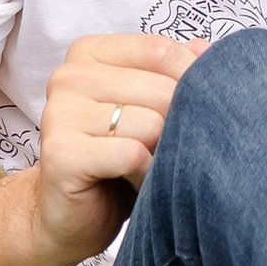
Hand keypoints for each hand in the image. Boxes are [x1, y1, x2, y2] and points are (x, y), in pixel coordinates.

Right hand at [33, 30, 202, 253]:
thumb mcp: (150, 107)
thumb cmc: (116, 158)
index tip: (198, 108)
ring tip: (145, 165)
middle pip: (161, 89)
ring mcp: (59, 113)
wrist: (70, 215)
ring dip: (160, 154)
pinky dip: (145, 175)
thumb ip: (173, 73)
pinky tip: (133, 181)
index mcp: (90, 53)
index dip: (193, 80)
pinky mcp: (61, 153)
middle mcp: (69, 76)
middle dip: (177, 124)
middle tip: (164, 148)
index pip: (161, 51)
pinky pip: (131, 155)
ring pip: (150, 124)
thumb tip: (207, 49)